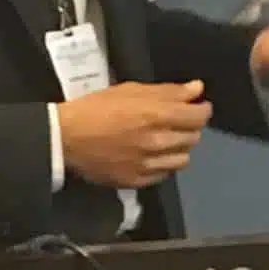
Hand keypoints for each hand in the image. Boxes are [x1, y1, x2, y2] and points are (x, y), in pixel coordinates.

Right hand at [57, 80, 212, 189]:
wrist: (65, 138)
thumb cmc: (95, 108)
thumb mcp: (130, 90)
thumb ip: (167, 91)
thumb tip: (196, 89)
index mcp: (156, 115)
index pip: (198, 116)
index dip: (203, 110)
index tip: (199, 106)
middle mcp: (157, 142)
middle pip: (193, 137)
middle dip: (190, 127)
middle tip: (178, 121)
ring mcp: (148, 165)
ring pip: (183, 159)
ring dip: (179, 148)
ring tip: (166, 140)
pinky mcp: (137, 181)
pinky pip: (164, 175)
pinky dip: (164, 165)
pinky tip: (152, 156)